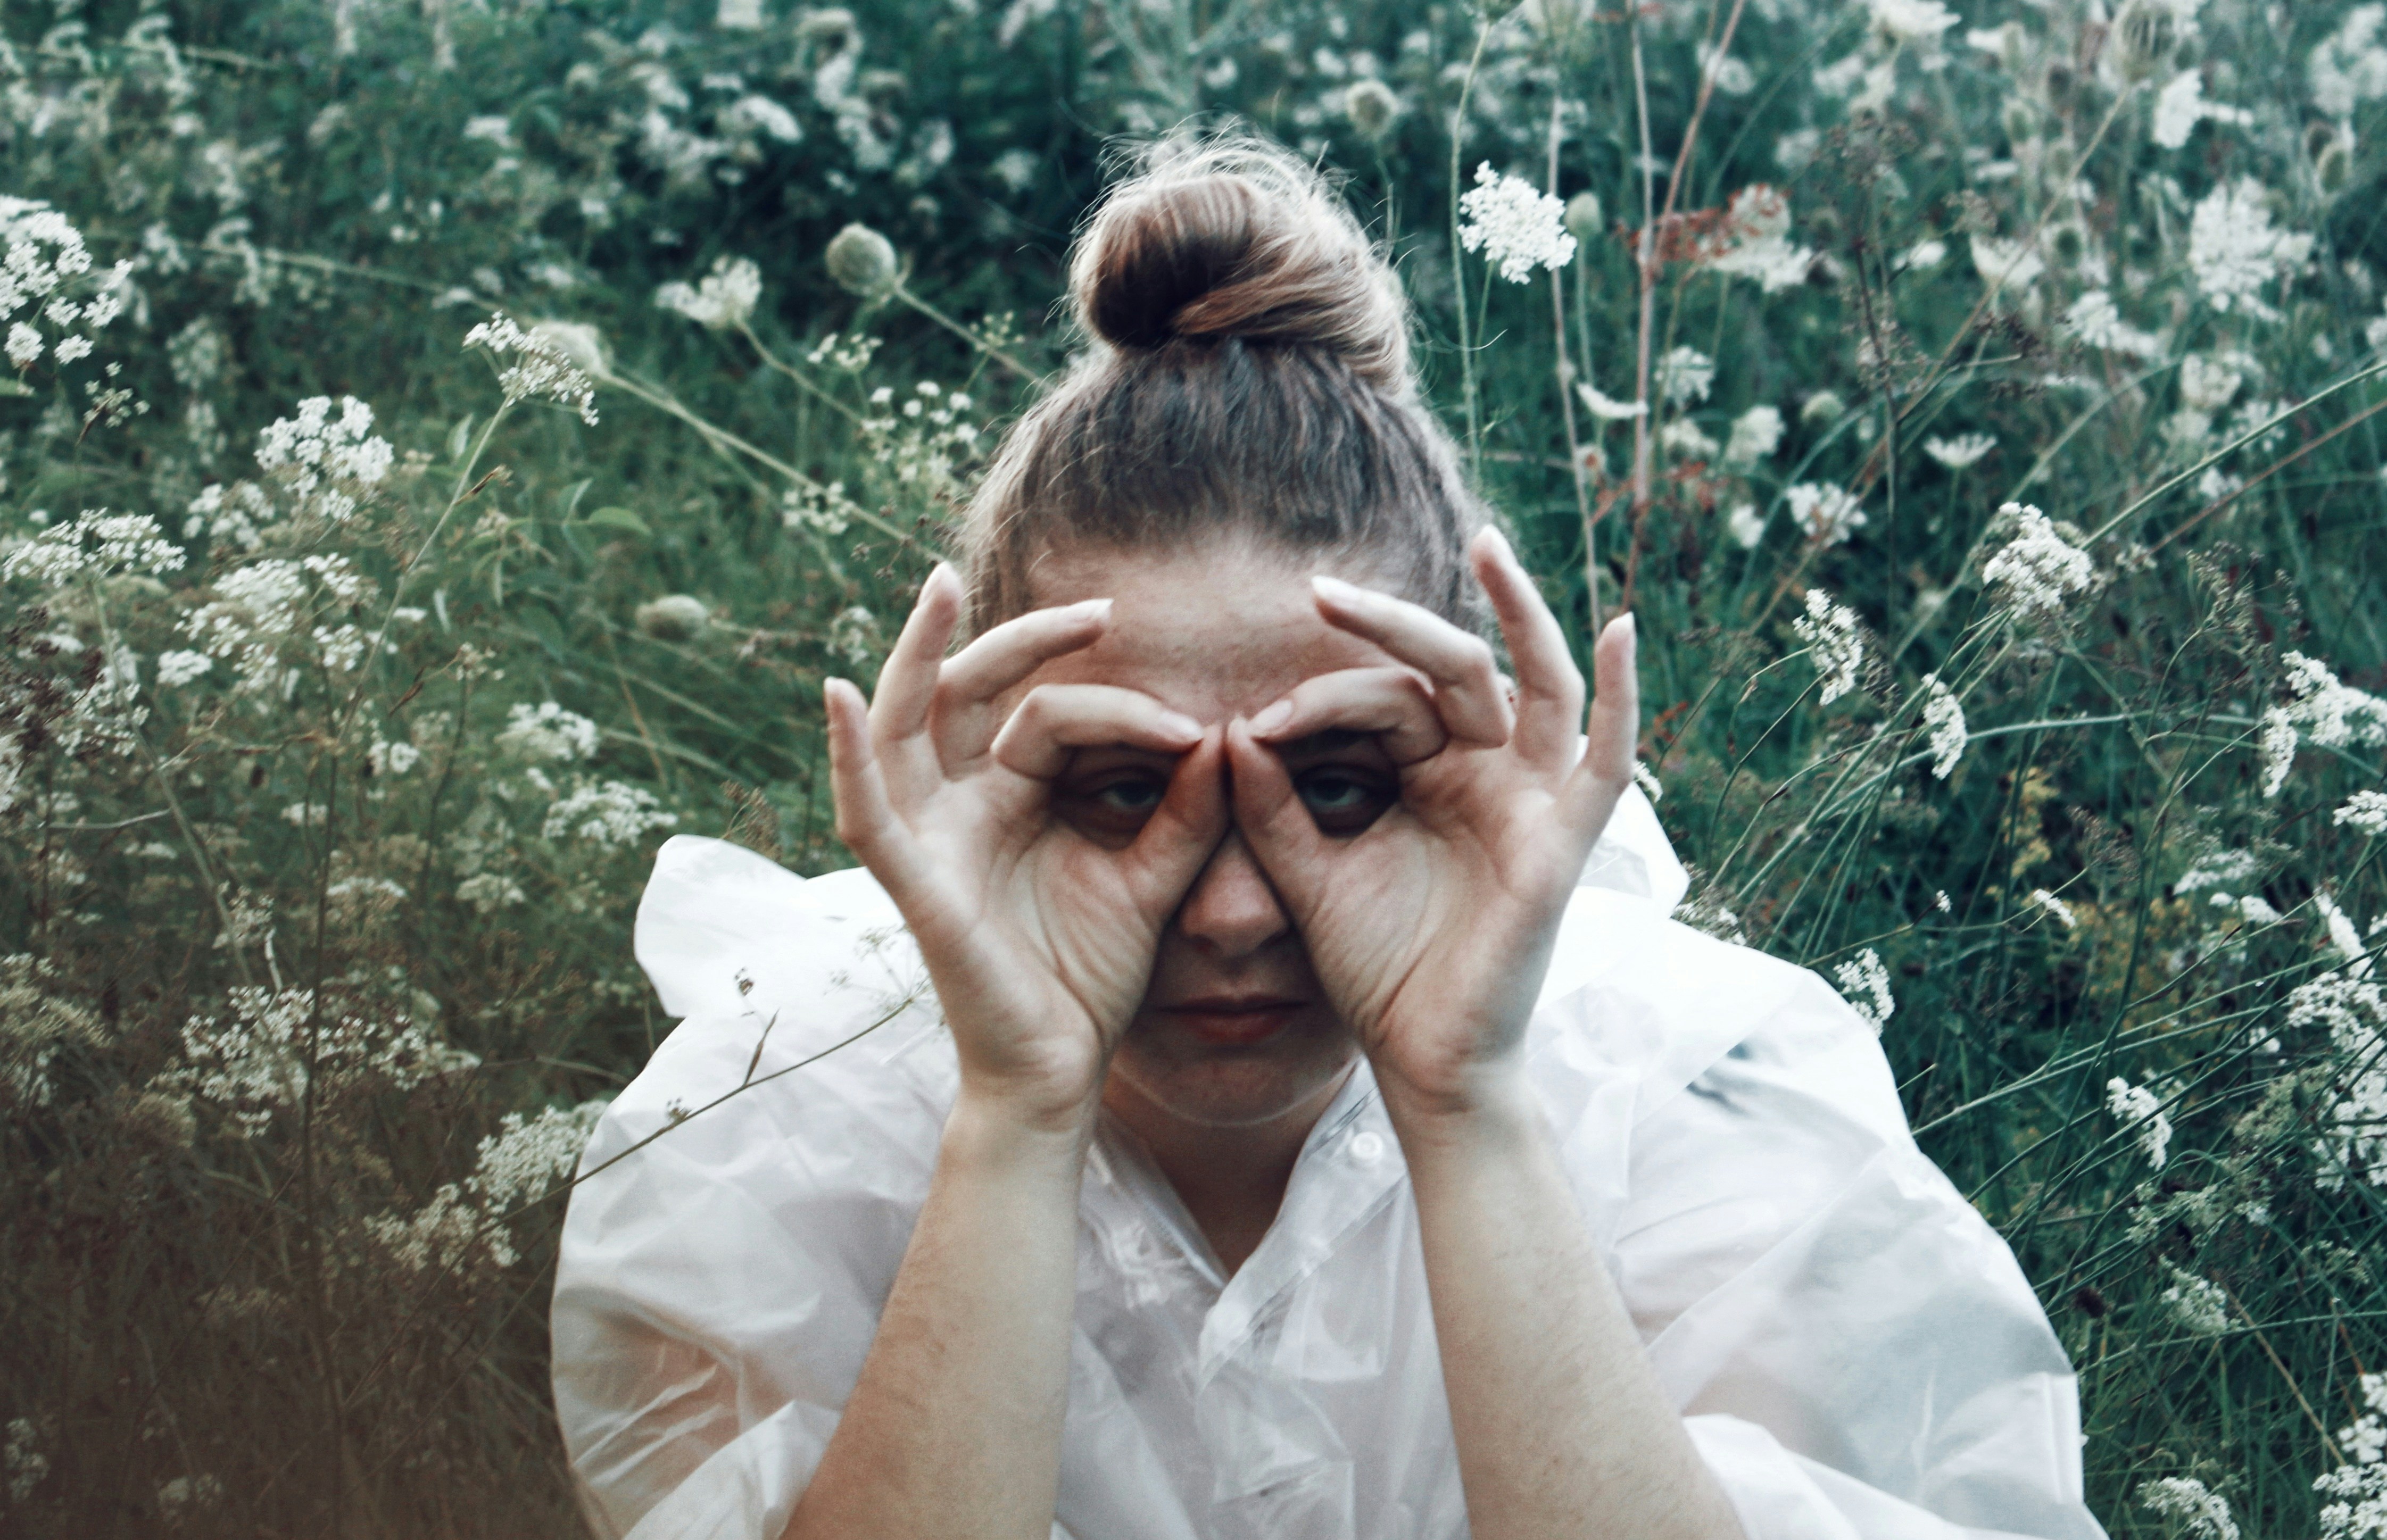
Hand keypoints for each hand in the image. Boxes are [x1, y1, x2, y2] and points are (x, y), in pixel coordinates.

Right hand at [826, 564, 1227, 1128]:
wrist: (1063, 1070)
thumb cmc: (1092, 978)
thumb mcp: (1152, 878)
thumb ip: (1187, 811)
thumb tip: (1222, 732)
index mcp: (1011, 797)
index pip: (1053, 715)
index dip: (1125, 708)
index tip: (1197, 729)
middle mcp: (960, 805)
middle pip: (972, 693)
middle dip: (1026, 639)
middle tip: (1101, 609)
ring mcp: (929, 838)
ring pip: (905, 724)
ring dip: (916, 653)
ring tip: (939, 586)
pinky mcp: (912, 881)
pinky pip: (865, 810)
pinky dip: (846, 751)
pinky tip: (840, 693)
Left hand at [1223, 528, 1638, 1119]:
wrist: (1420, 1061)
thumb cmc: (1375, 971)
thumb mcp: (1306, 874)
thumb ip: (1269, 806)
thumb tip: (1229, 728)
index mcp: (1429, 775)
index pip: (1381, 699)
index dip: (1313, 700)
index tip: (1248, 727)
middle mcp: (1488, 774)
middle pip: (1448, 670)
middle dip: (1387, 625)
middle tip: (1318, 589)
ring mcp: (1532, 802)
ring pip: (1534, 683)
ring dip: (1518, 611)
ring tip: (1487, 544)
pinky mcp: (1564, 844)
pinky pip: (1607, 760)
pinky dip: (1624, 697)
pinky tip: (1624, 630)